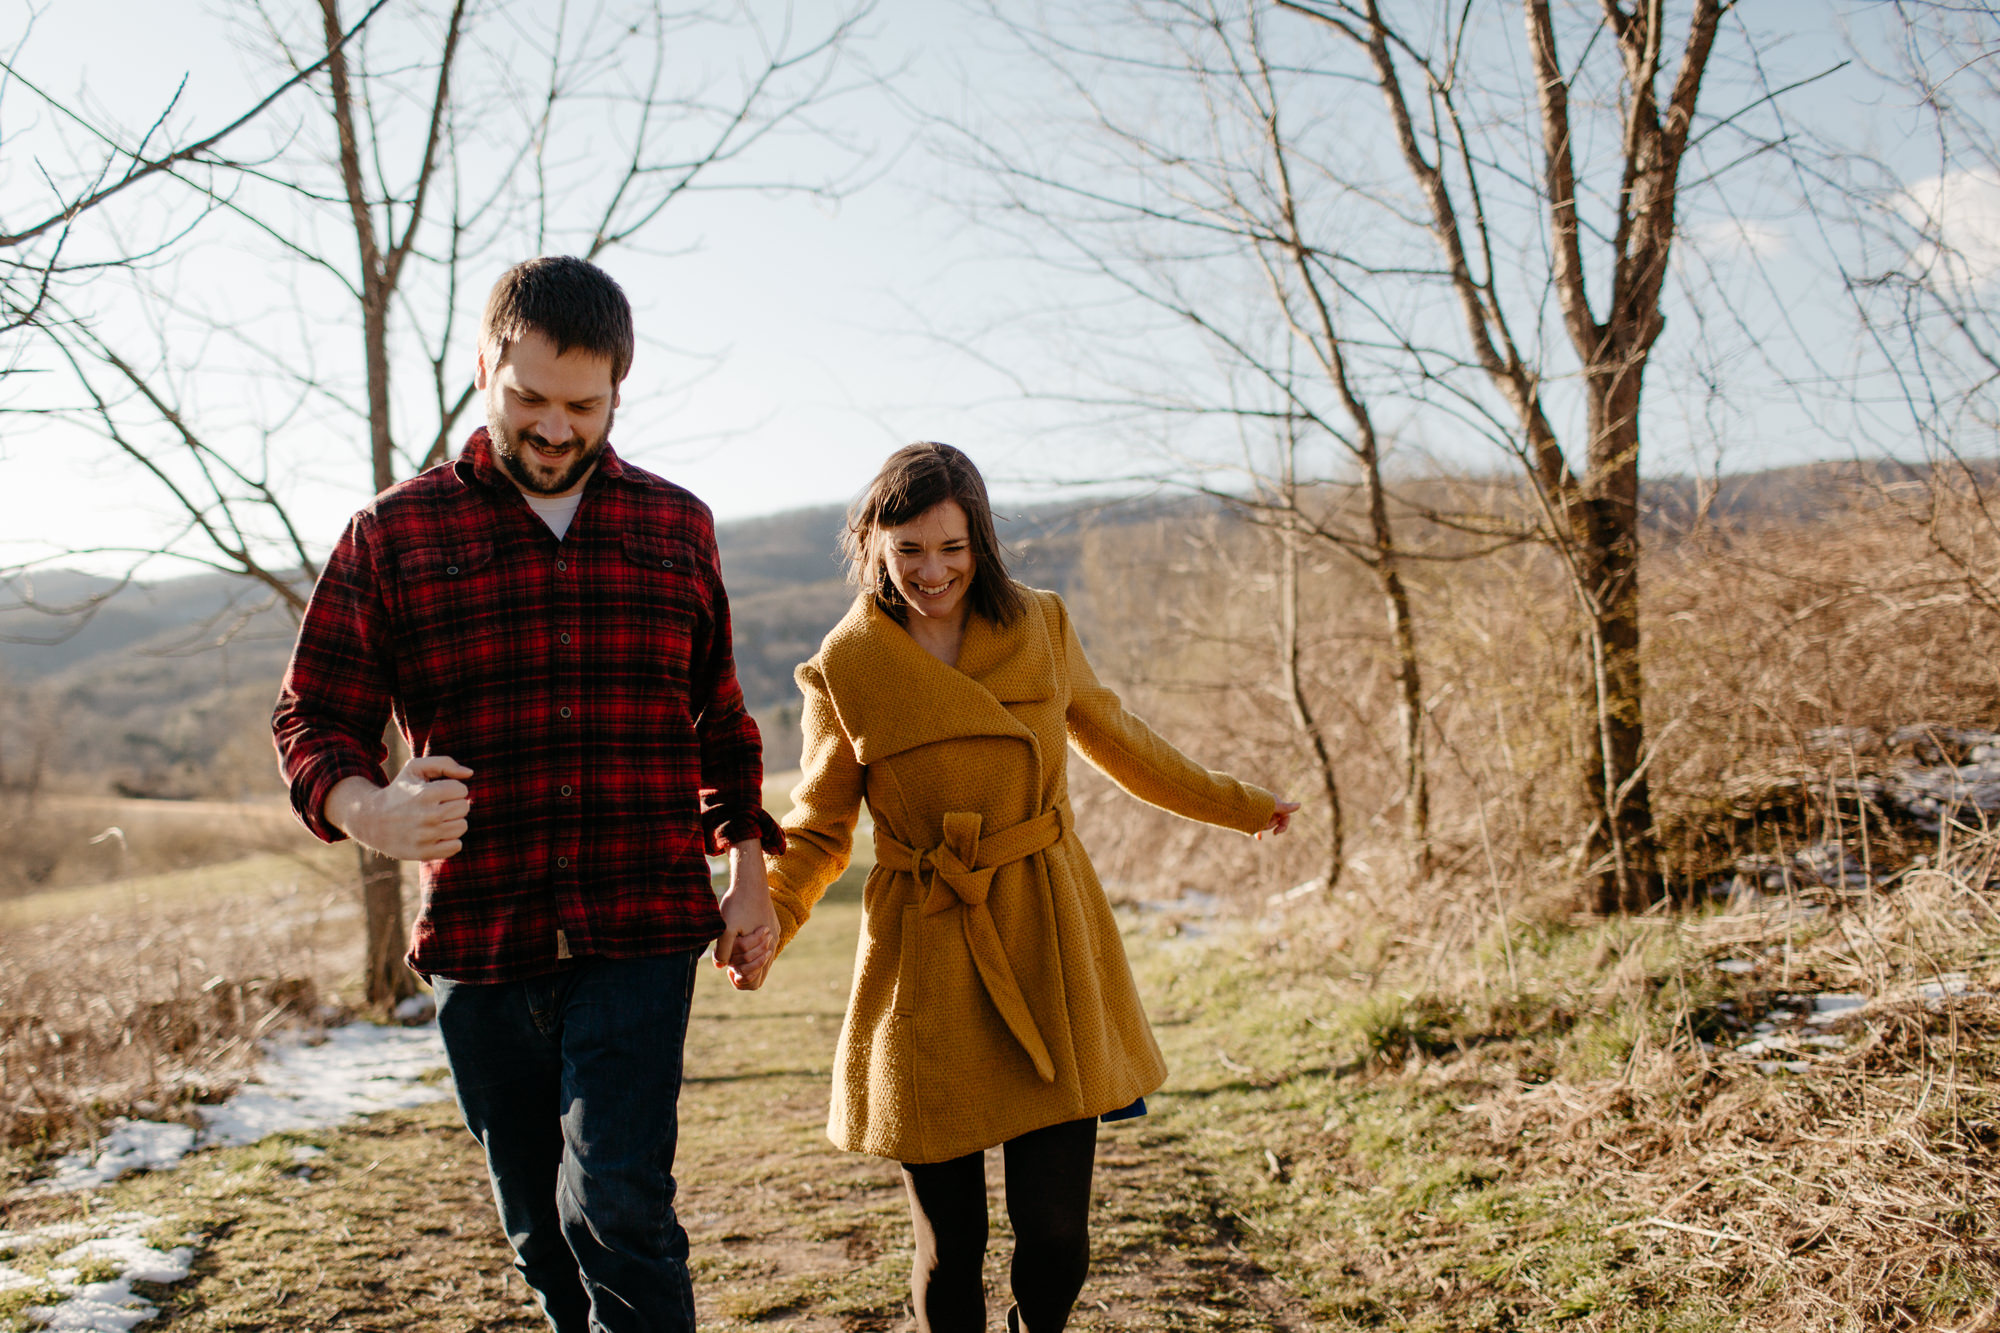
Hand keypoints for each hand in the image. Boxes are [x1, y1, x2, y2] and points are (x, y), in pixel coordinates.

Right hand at [325, 755, 473, 860]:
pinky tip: (437, 834)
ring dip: (453, 822)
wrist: (371, 820)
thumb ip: (444, 763)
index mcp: (425, 794)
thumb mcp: (415, 768)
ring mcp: (425, 836)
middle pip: (464, 808)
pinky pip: (456, 846)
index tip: (439, 791)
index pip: (462, 790)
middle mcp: (427, 816)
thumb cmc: (399, 791)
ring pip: (462, 827)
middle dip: (454, 804)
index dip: (452, 789)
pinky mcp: (423, 853)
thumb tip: (469, 773)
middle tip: (438, 805)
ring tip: (437, 819)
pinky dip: (450, 840)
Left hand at [714, 839, 778, 989]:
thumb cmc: (737, 904)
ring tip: (733, 948)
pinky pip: (764, 947)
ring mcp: (774, 935)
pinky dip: (752, 948)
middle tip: (729, 960)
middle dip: (742, 971)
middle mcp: (773, 945)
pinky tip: (740, 937)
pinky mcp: (772, 926)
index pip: (755, 982)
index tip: (729, 969)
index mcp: (764, 949)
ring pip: (761, 959)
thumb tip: (719, 966)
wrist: (750, 881)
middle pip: (759, 974)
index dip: (740, 981)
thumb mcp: (726, 928)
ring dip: (746, 959)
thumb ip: (724, 950)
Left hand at [1256, 799, 1299, 838]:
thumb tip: (1299, 804)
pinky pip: (1258, 824)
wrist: (1237, 802)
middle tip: (1261, 824)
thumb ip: (1285, 807)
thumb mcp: (1273, 806)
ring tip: (1254, 823)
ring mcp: (1261, 810)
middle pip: (1275, 821)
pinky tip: (1259, 838)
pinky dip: (1259, 830)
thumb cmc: (1257, 804)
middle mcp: (1270, 806)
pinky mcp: (1253, 815)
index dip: (1283, 826)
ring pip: (1266, 823)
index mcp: (1276, 802)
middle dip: (1268, 825)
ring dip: (1262, 825)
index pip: (1286, 816)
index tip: (1275, 833)